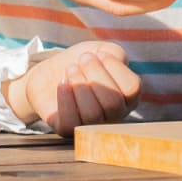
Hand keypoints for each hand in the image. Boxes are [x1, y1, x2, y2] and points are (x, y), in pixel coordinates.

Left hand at [5, 42, 140, 133]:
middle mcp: (113, 116)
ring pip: (93, 113)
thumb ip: (115, 54)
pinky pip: (71, 122)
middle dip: (94, 73)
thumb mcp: (102, 51)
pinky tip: (62, 84)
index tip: (100, 55)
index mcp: (127, 98)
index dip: (115, 67)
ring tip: (71, 69)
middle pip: (112, 102)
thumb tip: (112, 64)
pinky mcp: (68, 129)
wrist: (49, 73)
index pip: (132, 89)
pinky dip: (65, 98)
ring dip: (79, 84)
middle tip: (83, 59)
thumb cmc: (80, 63)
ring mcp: (91, 126)